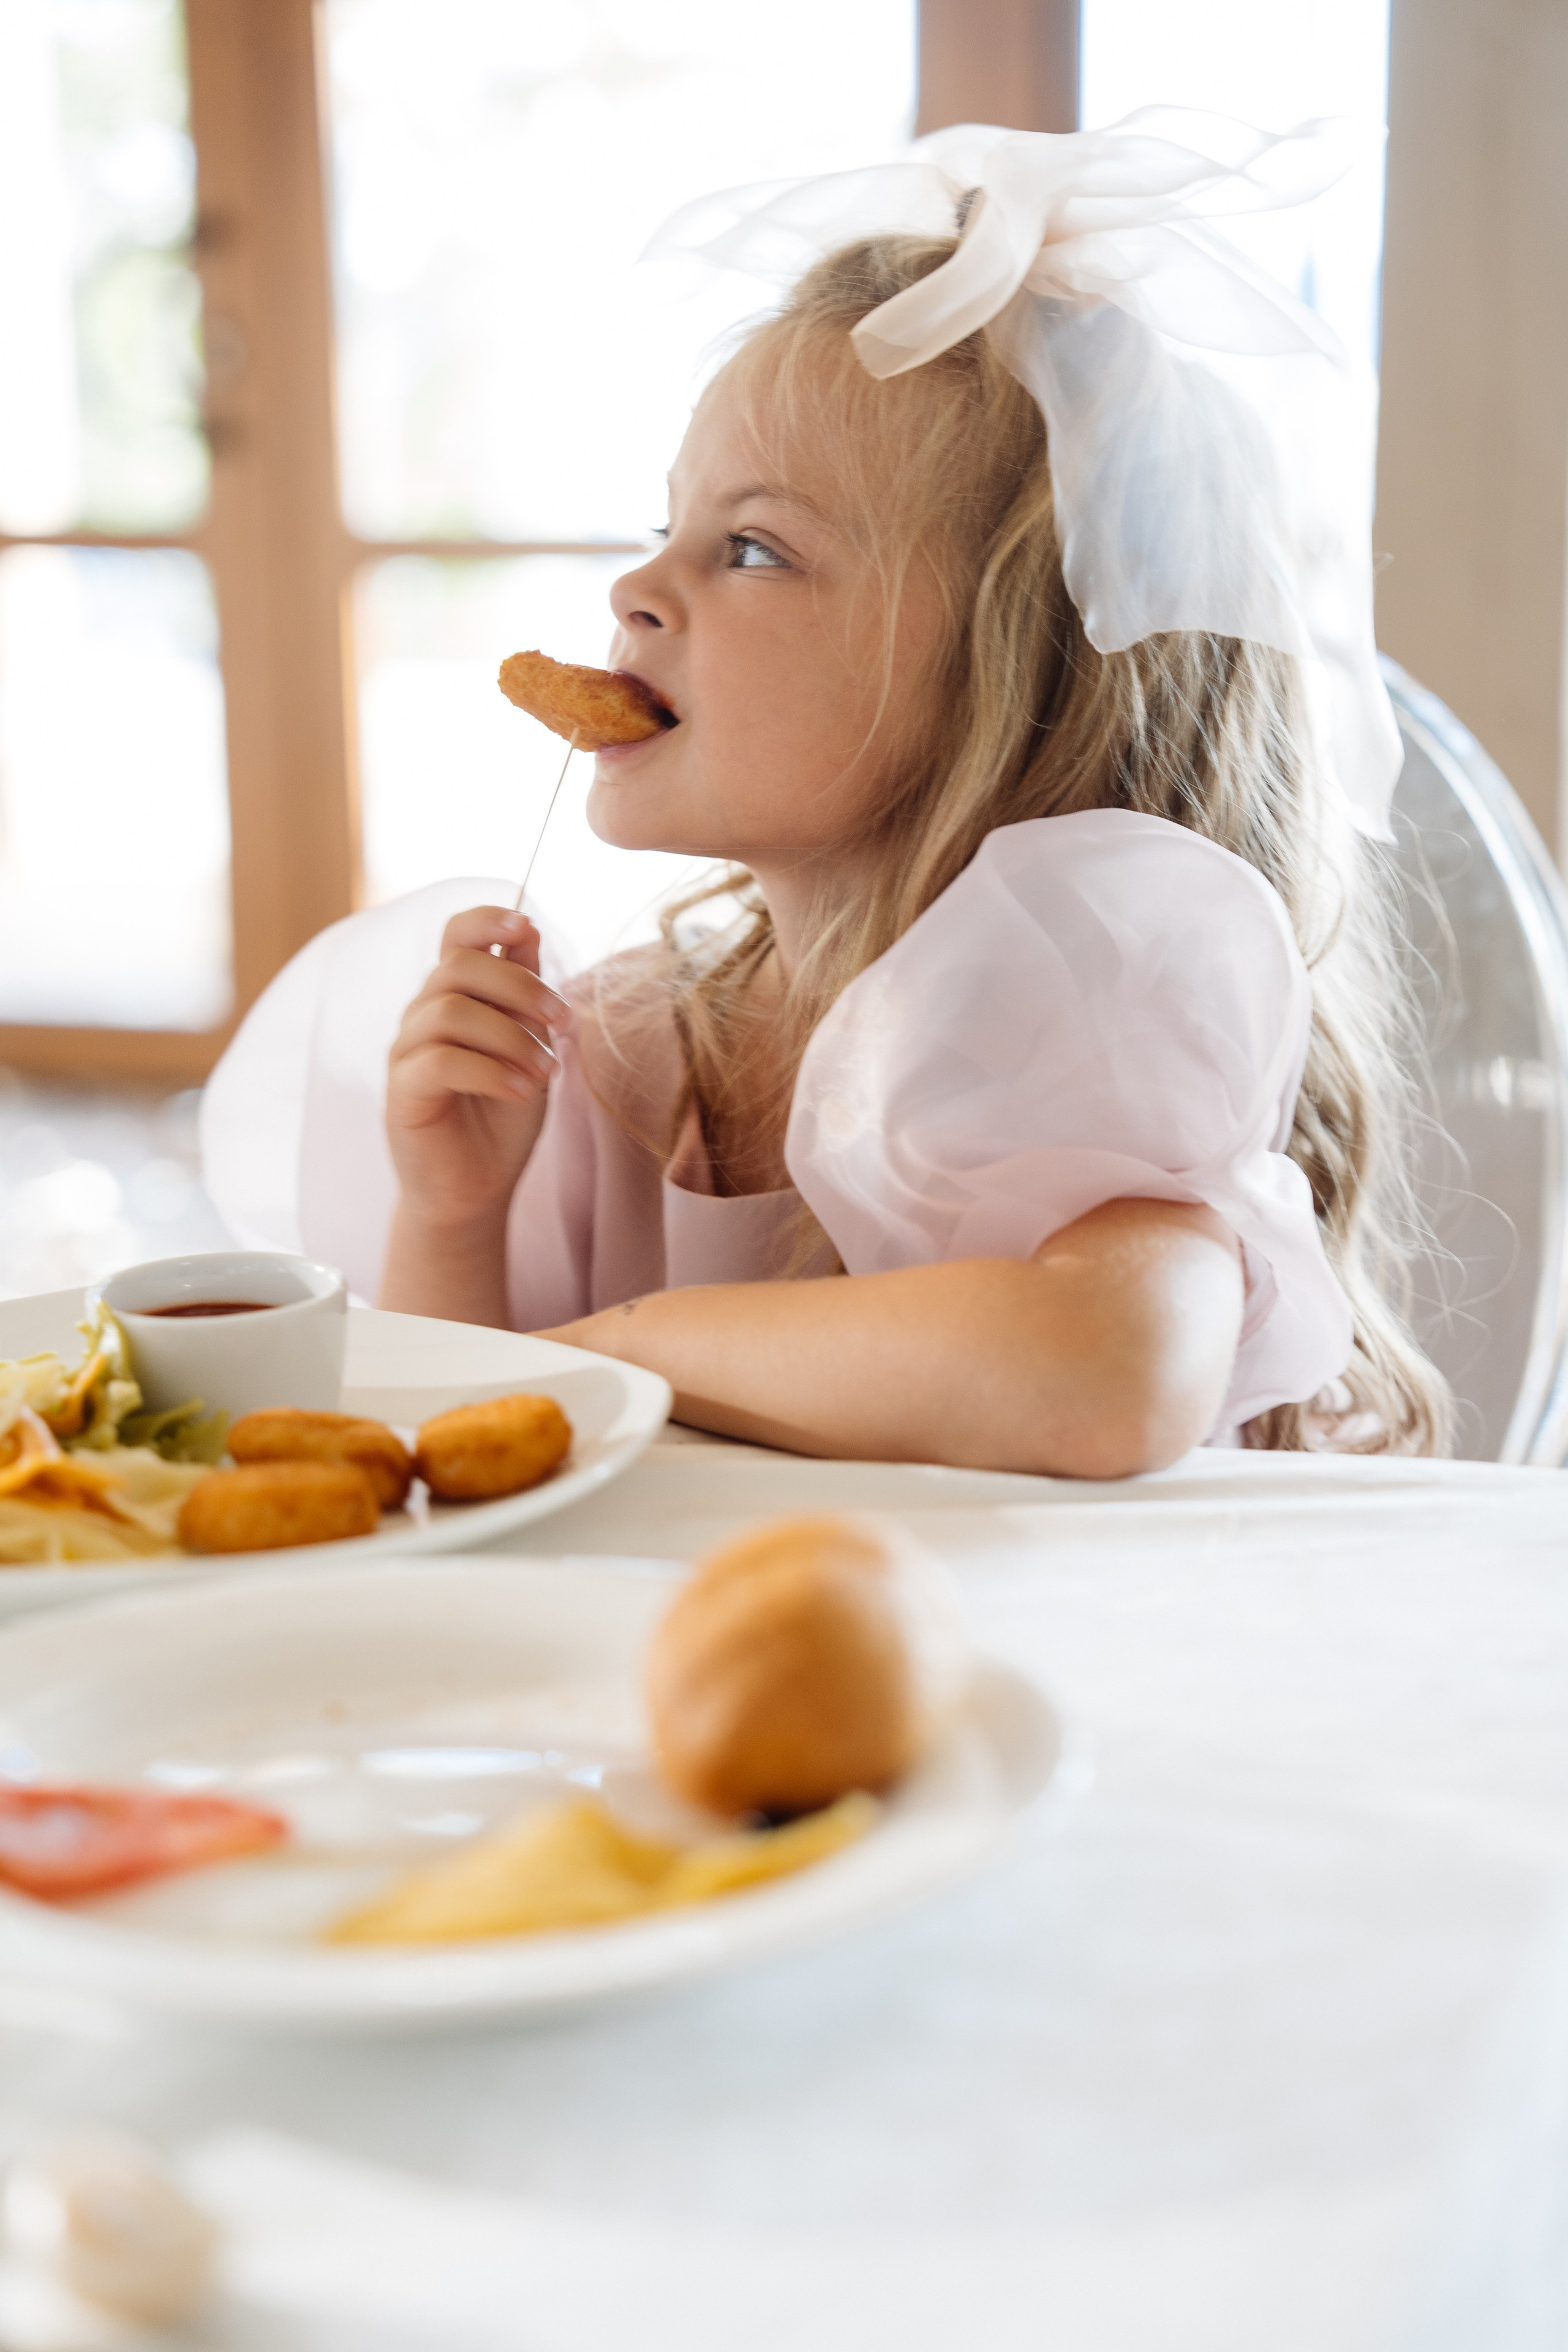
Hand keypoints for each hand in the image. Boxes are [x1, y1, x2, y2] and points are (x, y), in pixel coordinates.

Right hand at [386, 907, 569, 1231]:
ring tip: (546, 1072)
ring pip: (451, 1010)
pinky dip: (492, 1072)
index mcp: (456, 996)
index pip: (456, 935)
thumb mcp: (529, 1048)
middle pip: (460, 965)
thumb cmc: (502, 1119)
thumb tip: (529, 931)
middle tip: (562, 1020)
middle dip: (520, 985)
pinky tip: (522, 1091)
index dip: (487, 919)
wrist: (476, 1190)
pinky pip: (441, 1060)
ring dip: (511, 1036)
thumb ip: (525, 996)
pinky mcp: (402, 1091)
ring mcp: (408, 1051)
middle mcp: (424, 1014)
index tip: (527, 927)